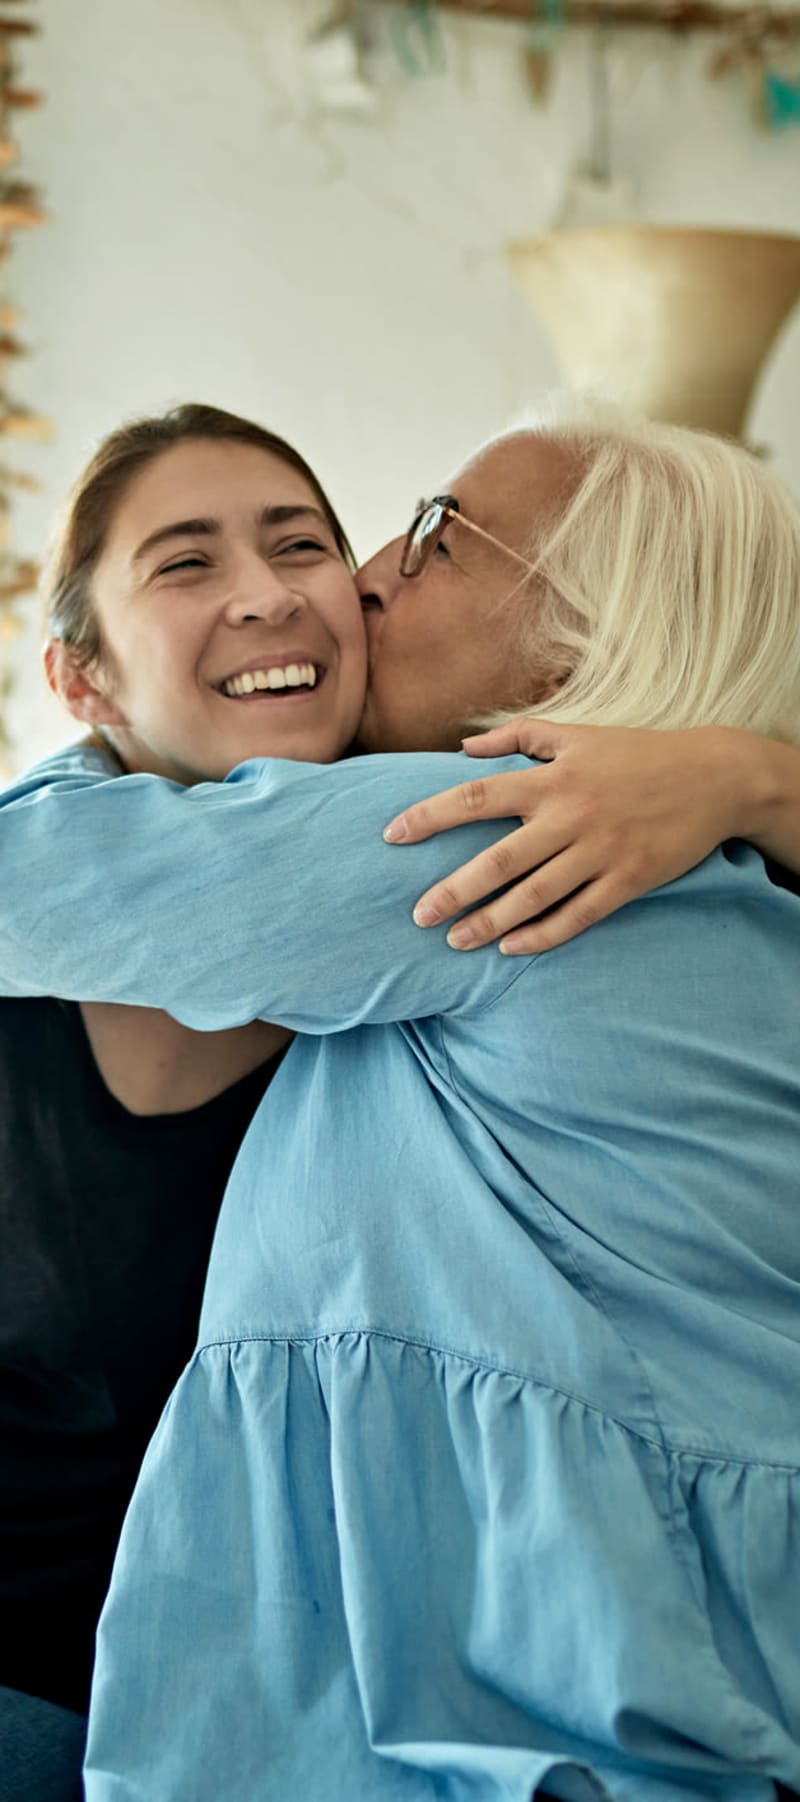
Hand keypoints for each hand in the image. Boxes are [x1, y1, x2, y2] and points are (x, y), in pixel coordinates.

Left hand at [383, 719, 741, 953]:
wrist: (715, 777)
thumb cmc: (639, 754)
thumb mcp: (579, 733)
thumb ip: (518, 737)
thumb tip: (463, 750)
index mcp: (552, 779)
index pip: (476, 797)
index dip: (430, 817)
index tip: (392, 836)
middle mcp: (571, 817)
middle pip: (499, 859)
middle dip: (454, 889)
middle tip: (418, 915)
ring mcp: (601, 852)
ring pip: (535, 895)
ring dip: (491, 921)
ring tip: (456, 940)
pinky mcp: (628, 881)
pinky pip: (578, 915)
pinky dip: (543, 934)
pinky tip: (511, 947)